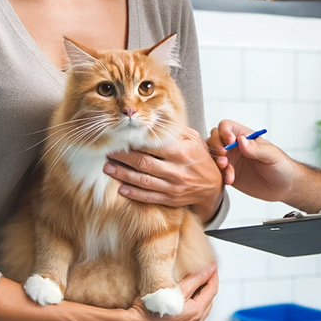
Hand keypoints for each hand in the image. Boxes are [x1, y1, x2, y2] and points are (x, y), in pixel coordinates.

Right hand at [104, 264, 218, 320]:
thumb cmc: (147, 310)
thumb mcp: (173, 289)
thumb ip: (194, 279)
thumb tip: (208, 270)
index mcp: (194, 314)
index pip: (212, 290)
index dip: (213, 276)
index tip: (213, 266)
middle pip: (208, 302)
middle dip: (208, 287)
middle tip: (206, 273)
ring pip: (200, 313)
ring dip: (201, 299)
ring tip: (197, 286)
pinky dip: (192, 311)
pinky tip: (185, 303)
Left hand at [105, 128, 223, 222]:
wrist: (212, 186)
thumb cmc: (201, 159)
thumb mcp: (194, 140)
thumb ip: (175, 132)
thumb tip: (156, 122)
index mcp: (181, 152)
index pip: (154, 146)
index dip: (136, 143)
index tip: (122, 138)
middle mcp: (176, 170)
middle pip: (144, 163)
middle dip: (123, 158)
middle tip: (109, 152)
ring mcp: (172, 186)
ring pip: (142, 181)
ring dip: (123, 175)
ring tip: (108, 168)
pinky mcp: (169, 199)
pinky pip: (148, 197)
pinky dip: (133, 193)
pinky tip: (120, 188)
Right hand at [207, 120, 299, 201]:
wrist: (284, 187)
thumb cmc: (282, 166)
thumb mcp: (272, 155)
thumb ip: (256, 148)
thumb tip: (241, 140)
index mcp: (245, 136)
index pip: (227, 126)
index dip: (224, 132)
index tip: (229, 142)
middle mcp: (235, 146)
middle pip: (215, 138)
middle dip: (216, 148)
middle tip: (224, 159)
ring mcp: (231, 160)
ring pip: (213, 155)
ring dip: (217, 162)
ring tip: (228, 171)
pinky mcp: (229, 174)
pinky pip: (217, 171)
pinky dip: (220, 175)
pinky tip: (230, 180)